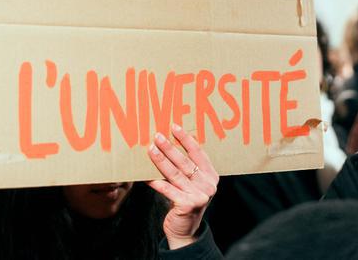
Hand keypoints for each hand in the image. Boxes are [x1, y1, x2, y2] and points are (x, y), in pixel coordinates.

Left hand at [147, 124, 218, 249]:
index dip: (186, 139)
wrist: (185, 231)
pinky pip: (168, 189)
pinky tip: (145, 175)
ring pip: (175, 174)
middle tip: (157, 136)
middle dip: (170, 147)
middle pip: (185, 162)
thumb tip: (166, 145)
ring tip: (150, 150)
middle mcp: (208, 185)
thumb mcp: (191, 184)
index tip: (174, 127)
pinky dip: (155, 182)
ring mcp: (199, 195)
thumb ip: (186, 168)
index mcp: (211, 176)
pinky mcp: (188, 204)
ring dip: (161, 160)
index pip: (198, 153)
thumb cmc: (185, 202)